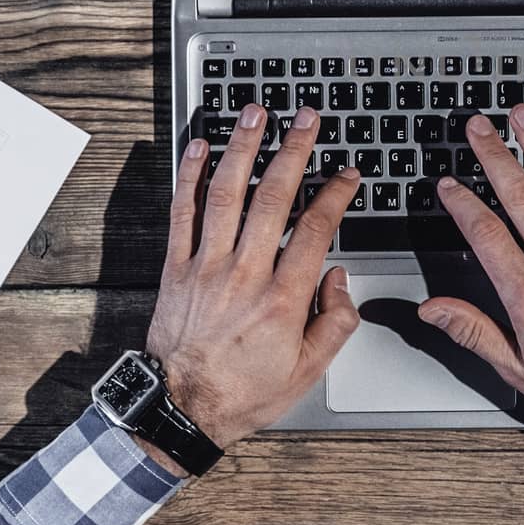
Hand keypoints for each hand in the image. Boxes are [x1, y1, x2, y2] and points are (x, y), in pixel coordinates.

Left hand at [143, 103, 360, 473]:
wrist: (181, 410)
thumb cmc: (243, 393)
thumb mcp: (308, 371)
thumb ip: (334, 322)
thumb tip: (339, 279)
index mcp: (283, 298)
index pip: (316, 229)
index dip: (335, 194)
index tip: (347, 174)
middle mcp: (245, 274)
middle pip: (273, 196)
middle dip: (293, 150)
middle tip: (306, 119)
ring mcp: (207, 267)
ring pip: (226, 193)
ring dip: (242, 147)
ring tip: (254, 113)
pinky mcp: (176, 268)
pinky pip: (182, 212)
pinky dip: (188, 176)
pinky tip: (199, 148)